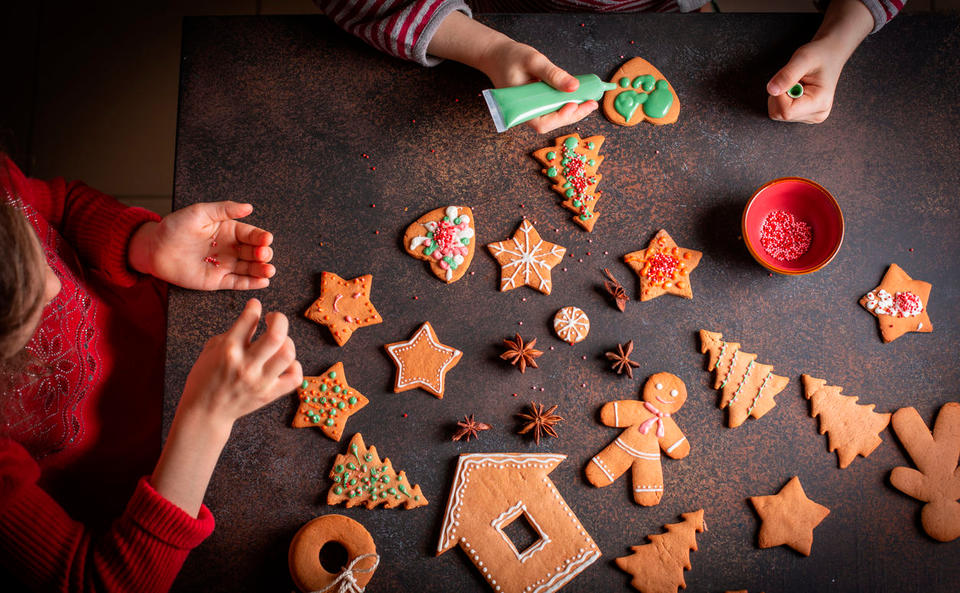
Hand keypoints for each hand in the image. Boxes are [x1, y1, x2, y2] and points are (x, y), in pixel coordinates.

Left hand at [129, 201, 274, 289]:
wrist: (155, 249)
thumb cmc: (175, 228)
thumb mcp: (200, 212)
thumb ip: (224, 209)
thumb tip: (248, 207)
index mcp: (229, 230)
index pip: (251, 234)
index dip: (261, 236)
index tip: (267, 238)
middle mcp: (231, 248)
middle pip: (255, 252)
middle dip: (263, 254)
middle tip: (263, 254)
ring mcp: (226, 265)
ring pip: (250, 268)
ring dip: (262, 269)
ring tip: (268, 270)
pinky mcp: (218, 281)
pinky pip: (238, 283)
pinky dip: (251, 283)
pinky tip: (263, 281)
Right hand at [179, 298, 301, 429]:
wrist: (205, 413)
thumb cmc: (206, 378)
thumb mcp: (212, 349)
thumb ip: (235, 332)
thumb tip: (256, 317)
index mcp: (228, 350)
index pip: (250, 318)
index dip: (255, 306)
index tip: (255, 307)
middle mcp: (246, 364)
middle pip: (276, 335)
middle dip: (279, 319)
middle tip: (273, 319)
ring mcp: (259, 381)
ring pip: (288, 354)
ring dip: (288, 342)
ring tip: (279, 343)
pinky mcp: (269, 395)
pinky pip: (294, 378)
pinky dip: (294, 367)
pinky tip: (285, 363)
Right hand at [478, 39, 596, 133]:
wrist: (496, 55)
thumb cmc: (510, 57)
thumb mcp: (533, 60)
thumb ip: (553, 74)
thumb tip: (574, 87)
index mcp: (520, 107)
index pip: (542, 123)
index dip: (560, 118)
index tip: (574, 105)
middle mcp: (526, 113)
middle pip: (551, 123)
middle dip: (573, 115)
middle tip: (592, 103)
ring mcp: (531, 109)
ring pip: (554, 118)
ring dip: (573, 112)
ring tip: (589, 101)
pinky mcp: (536, 104)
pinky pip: (552, 109)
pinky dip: (566, 104)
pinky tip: (579, 98)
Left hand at [766, 39, 844, 123]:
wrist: (831, 53)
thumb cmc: (821, 54)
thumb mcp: (803, 58)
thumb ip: (787, 75)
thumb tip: (771, 91)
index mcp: (820, 103)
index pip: (786, 111)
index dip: (779, 95)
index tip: (787, 80)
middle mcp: (816, 114)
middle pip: (780, 114)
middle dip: (779, 95)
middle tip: (794, 80)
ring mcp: (810, 116)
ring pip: (778, 114)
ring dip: (780, 96)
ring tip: (797, 83)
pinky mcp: (805, 114)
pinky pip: (781, 112)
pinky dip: (782, 99)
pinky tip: (796, 88)